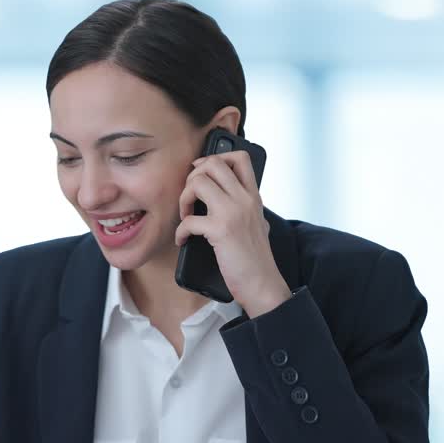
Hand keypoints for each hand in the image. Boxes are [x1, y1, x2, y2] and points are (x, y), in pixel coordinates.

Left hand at [175, 149, 290, 317]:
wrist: (263, 283)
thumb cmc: (256, 258)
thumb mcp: (257, 223)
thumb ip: (244, 207)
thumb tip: (222, 198)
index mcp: (253, 196)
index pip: (239, 159)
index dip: (215, 158)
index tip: (201, 174)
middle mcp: (244, 199)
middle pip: (213, 164)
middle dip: (193, 177)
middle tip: (190, 198)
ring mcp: (233, 213)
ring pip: (198, 183)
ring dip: (184, 199)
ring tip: (186, 216)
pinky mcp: (220, 230)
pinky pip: (189, 219)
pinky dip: (180, 231)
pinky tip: (183, 241)